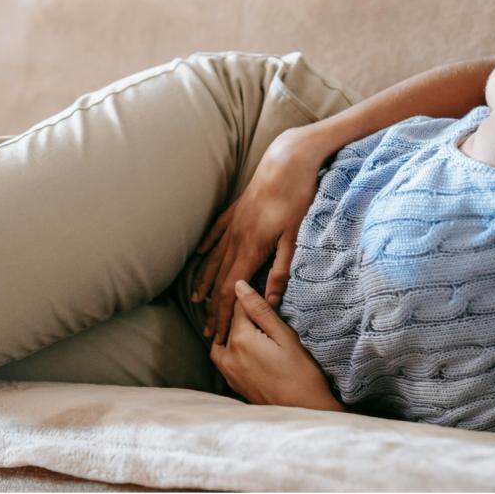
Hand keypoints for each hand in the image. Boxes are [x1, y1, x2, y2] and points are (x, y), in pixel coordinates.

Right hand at [190, 126, 326, 343]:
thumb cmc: (297, 196)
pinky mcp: (237, 210)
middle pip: (219, 279)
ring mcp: (234, 223)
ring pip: (214, 258)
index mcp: (250, 248)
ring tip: (196, 299)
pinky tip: (200, 254)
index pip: (230, 290)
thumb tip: (270, 299)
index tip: (216, 334)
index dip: (222, 314)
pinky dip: (208, 247)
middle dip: (212, 307)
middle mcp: (236, 238)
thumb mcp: (295, 236)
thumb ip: (281, 269)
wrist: (288, 159)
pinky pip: (217, 232)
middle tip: (207, 331)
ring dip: (205, 281)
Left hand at [209, 280, 343, 410]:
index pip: (237, 306)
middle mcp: (228, 356)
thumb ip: (260, 310)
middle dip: (241, 316)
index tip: (261, 295)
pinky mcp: (235, 385)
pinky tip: (249, 351)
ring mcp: (229, 373)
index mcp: (240, 339)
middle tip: (261, 314)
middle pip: (228, 325)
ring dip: (232, 334)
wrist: (306, 413)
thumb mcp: (285, 336)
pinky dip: (231, 351)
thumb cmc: (302, 374)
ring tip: (253, 332)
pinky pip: (224, 361)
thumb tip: (239, 286)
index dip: (249, 297)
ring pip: (221, 343)